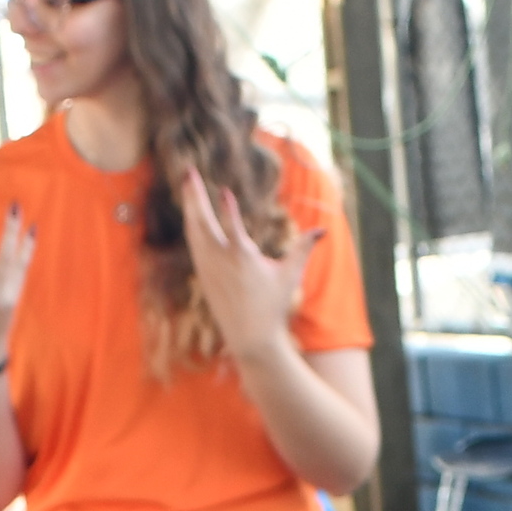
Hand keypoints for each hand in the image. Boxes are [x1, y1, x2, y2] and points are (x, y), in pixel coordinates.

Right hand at [0, 206, 34, 367]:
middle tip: (15, 206)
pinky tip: (31, 231)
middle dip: (10, 231)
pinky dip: (27, 249)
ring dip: (22, 236)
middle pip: (4, 258)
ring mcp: (7, 294)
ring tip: (24, 213)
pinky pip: (23, 268)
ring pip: (18, 261)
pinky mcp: (16, 294)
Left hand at [180, 165, 317, 364]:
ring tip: (188, 183)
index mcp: (244, 259)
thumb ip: (303, 248)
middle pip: (203, 223)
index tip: (225, 192)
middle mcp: (221, 262)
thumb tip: (323, 229)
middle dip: (195, 197)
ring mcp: (209, 268)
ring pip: (194, 230)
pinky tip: (191, 212)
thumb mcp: (290, 276)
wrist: (250, 337)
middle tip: (189, 173)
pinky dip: (192, 224)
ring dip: (191, 205)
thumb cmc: (273, 305)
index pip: (234, 229)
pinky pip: (194, 242)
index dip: (229, 210)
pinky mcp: (203, 274)